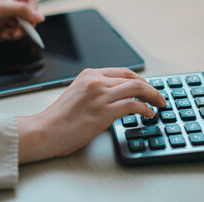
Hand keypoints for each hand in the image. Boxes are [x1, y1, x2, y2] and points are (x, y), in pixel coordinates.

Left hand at [0, 0, 43, 40]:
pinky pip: (8, 34)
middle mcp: (6, 4)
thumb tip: (40, 17)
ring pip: (18, 27)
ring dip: (12, 34)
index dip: (32, 13)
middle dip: (22, 28)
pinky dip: (4, 37)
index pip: (30, 2)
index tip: (29, 23)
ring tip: (2, 35)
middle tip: (14, 33)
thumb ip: (21, 11)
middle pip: (26, 17)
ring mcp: (1, 16)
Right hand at [17, 68, 165, 163]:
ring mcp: (100, 95)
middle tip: (158, 96)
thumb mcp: (77, 94)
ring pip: (137, 87)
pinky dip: (145, 109)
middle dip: (150, 87)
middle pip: (133, 77)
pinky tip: (148, 114)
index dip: (139, 79)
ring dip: (152, 96)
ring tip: (159, 104)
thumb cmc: (58, 118)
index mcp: (89, 75)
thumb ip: (96, 91)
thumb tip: (117, 97)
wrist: (45, 131)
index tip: (147, 87)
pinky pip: (133, 105)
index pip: (122, 72)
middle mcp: (96, 81)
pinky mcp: (104, 111)